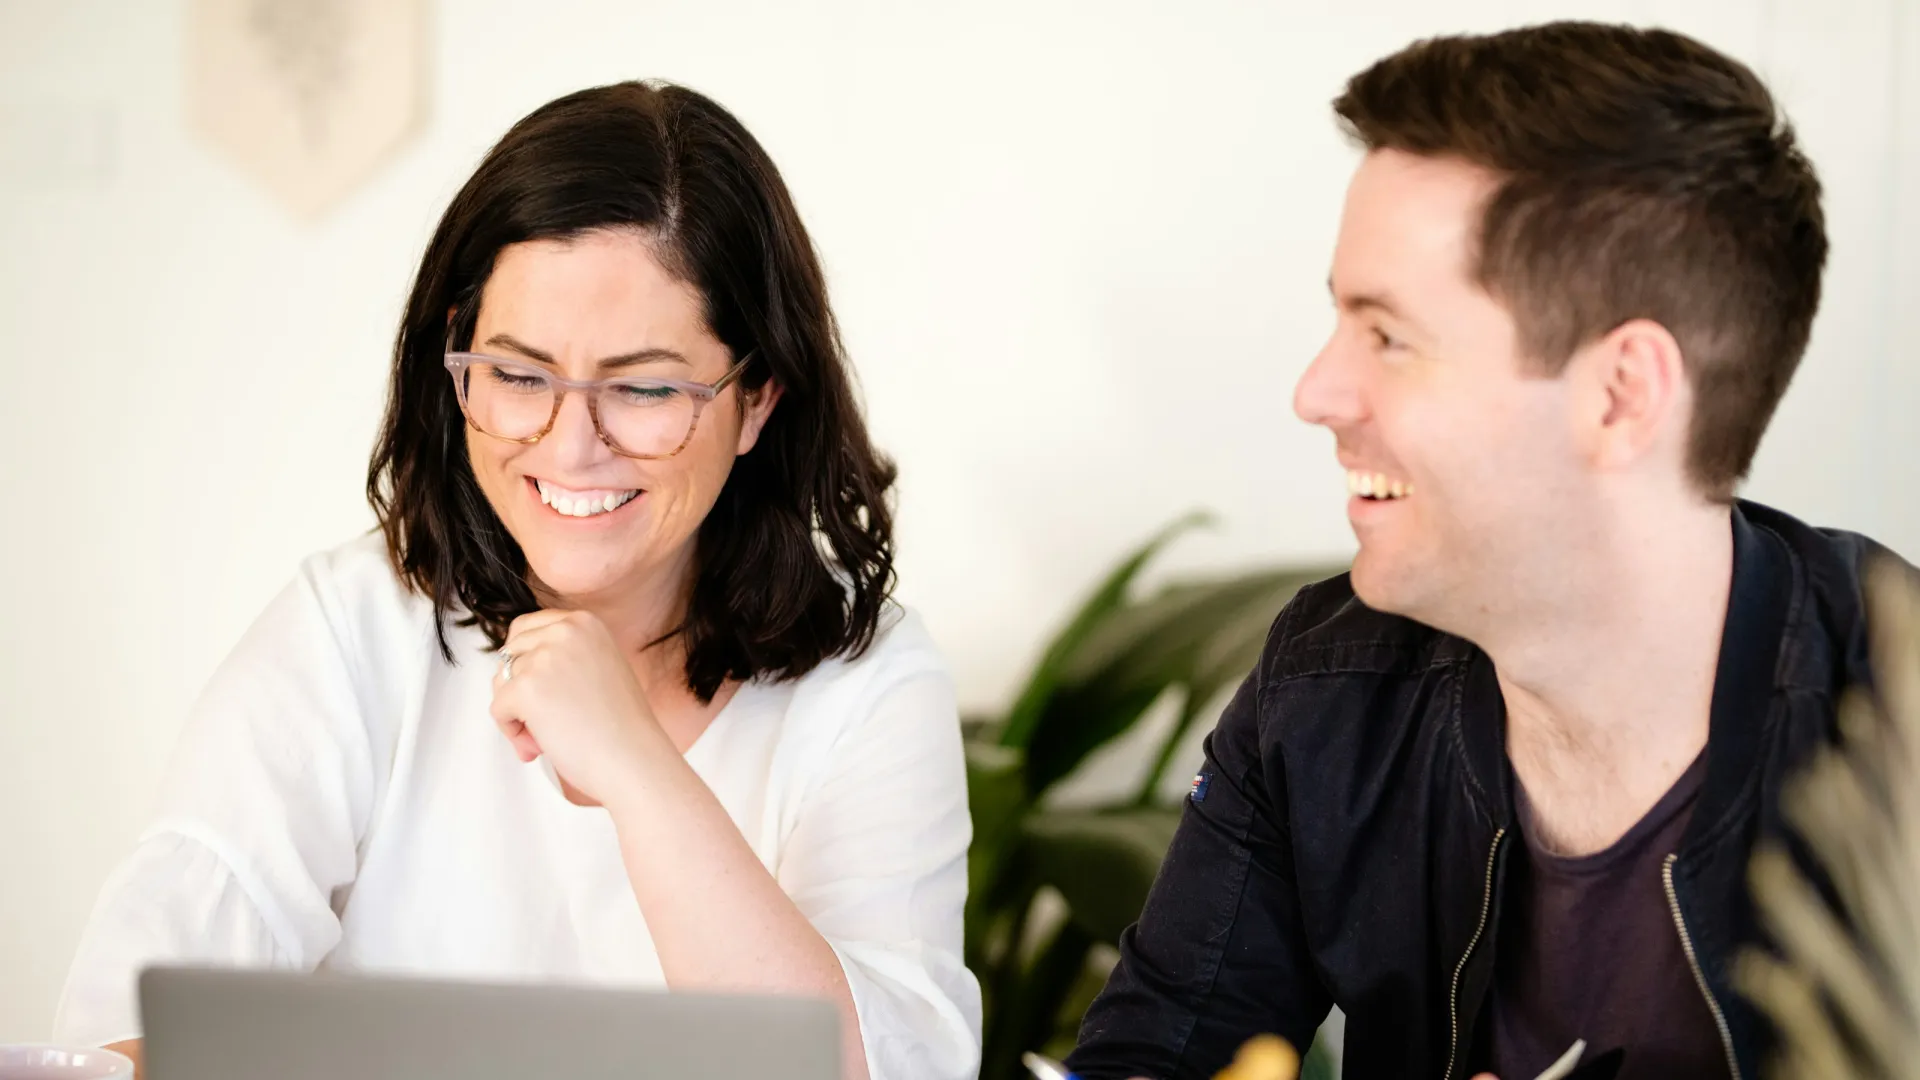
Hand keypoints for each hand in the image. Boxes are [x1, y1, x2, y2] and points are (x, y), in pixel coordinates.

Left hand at [490, 609, 664, 806]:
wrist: (635, 760)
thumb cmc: (621, 728)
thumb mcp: (599, 668)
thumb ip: (563, 658)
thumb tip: (509, 669)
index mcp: (584, 622)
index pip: (526, 628)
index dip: (525, 662)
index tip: (541, 690)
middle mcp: (565, 630)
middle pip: (509, 653)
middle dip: (515, 687)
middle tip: (540, 721)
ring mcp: (545, 657)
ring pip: (501, 682)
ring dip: (516, 714)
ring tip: (545, 738)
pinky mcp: (527, 687)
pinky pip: (497, 709)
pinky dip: (511, 732)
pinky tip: (539, 746)